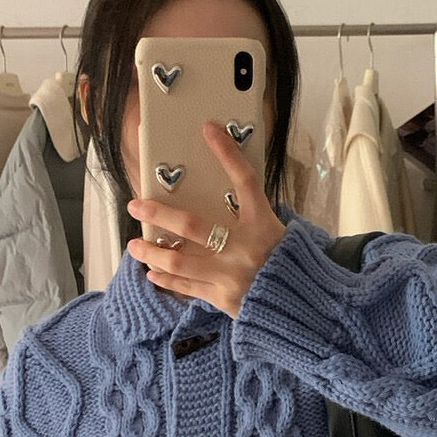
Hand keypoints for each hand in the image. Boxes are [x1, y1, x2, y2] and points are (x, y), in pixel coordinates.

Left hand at [125, 121, 286, 319]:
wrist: (302, 307)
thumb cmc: (289, 266)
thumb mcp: (277, 234)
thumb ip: (251, 218)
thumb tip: (222, 204)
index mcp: (262, 225)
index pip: (244, 181)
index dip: (227, 153)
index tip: (208, 129)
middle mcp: (244, 248)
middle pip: (192, 225)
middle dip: (159, 213)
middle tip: (135, 204)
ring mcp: (230, 276)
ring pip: (179, 261)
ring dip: (151, 253)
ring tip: (134, 246)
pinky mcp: (223, 299)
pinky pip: (187, 288)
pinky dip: (166, 280)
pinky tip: (151, 273)